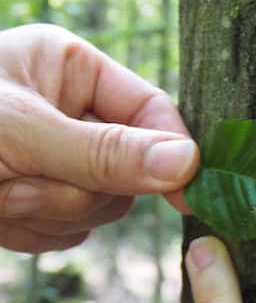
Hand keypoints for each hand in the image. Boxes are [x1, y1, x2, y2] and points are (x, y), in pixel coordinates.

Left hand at [0, 24, 198, 252]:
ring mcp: (52, 159)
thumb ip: (105, 151)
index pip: (147, 107)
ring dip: (50, 214)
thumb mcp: (22, 133)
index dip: (169, 152)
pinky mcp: (34, 202)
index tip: (187, 196)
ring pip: (98, 206)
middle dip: (80, 189)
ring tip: (0, 199)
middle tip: (23, 187)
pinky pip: (66, 232)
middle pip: (127, 167)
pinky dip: (31, 234)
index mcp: (69, 68)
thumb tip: (190, 163)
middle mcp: (67, 110)